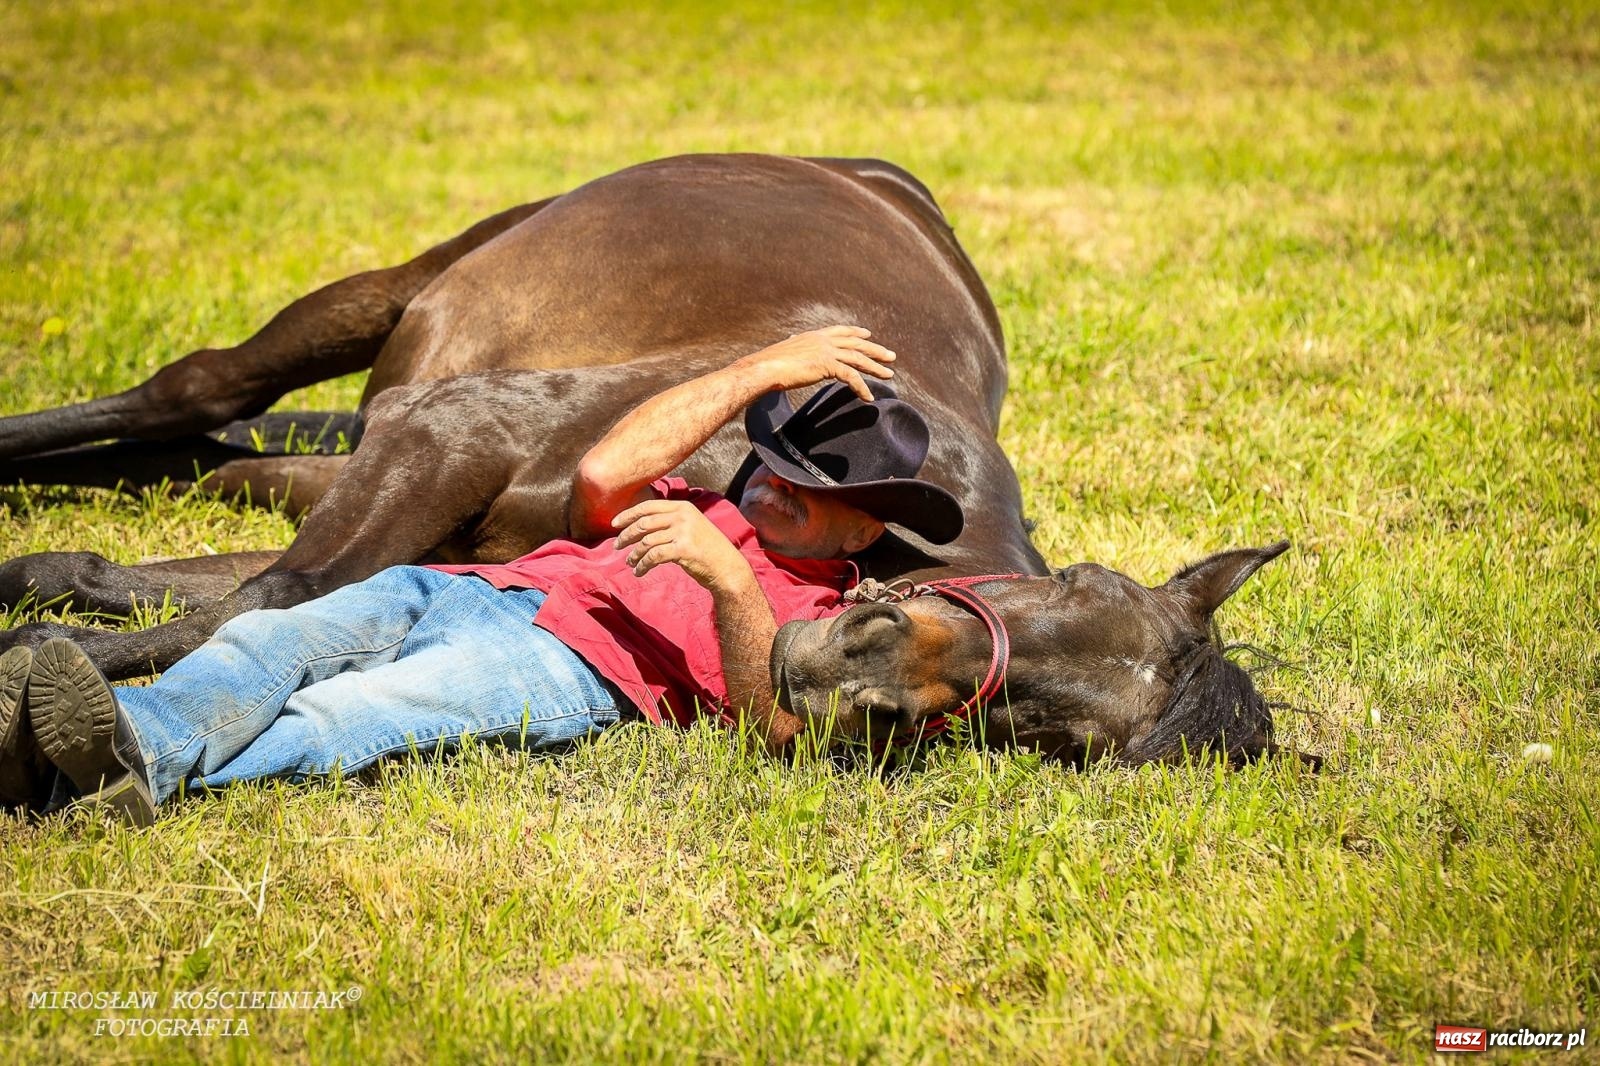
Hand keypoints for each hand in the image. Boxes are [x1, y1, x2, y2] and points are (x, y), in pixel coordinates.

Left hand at [613, 498, 750, 587]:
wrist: (727, 567)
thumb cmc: (707, 550)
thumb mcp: (692, 527)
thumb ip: (671, 522)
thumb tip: (641, 526)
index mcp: (683, 507)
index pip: (648, 507)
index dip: (628, 515)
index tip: (614, 524)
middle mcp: (682, 516)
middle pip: (644, 523)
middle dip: (626, 535)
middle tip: (617, 546)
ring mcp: (683, 532)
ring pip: (646, 541)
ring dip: (634, 554)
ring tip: (630, 562)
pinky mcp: (682, 549)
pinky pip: (653, 556)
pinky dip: (643, 565)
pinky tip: (639, 572)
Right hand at [736, 325, 894, 402]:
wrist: (765, 368)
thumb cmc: (770, 363)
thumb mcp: (785, 350)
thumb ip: (794, 345)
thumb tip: (792, 340)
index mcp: (815, 336)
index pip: (841, 331)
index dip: (856, 332)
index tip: (868, 334)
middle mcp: (823, 340)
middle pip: (856, 344)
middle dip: (875, 350)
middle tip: (891, 356)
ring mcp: (827, 351)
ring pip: (859, 358)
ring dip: (876, 368)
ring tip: (889, 376)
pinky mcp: (827, 365)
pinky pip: (851, 376)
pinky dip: (861, 387)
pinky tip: (868, 397)